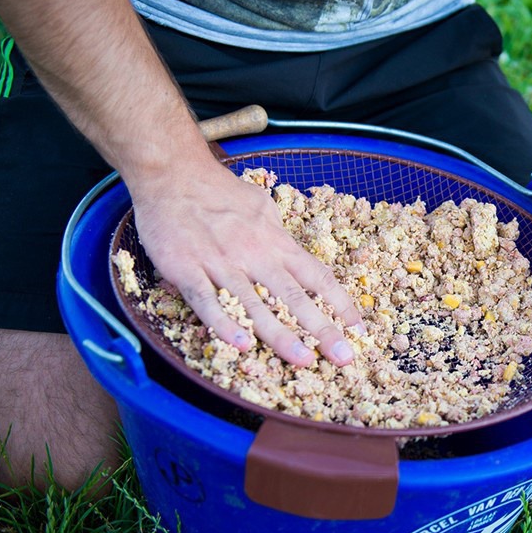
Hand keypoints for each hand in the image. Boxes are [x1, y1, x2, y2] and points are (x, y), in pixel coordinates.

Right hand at [129, 160, 362, 366]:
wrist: (172, 172)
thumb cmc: (219, 190)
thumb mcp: (262, 206)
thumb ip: (278, 235)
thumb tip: (293, 253)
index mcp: (276, 242)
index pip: (318, 277)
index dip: (341, 305)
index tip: (359, 330)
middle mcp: (255, 254)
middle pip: (295, 297)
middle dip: (322, 329)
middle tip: (344, 357)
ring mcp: (221, 263)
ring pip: (256, 305)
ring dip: (281, 335)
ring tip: (303, 360)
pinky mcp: (186, 269)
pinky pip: (207, 301)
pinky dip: (224, 324)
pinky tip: (240, 345)